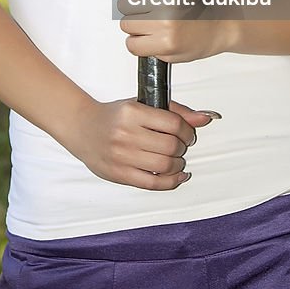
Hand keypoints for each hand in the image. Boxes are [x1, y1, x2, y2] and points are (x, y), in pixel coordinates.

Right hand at [68, 97, 220, 189]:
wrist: (83, 128)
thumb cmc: (116, 115)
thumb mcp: (143, 105)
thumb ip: (176, 111)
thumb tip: (206, 118)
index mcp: (133, 112)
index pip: (173, 124)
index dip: (188, 131)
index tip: (188, 133)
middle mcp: (126, 134)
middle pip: (170, 147)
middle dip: (182, 148)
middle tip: (181, 146)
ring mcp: (122, 156)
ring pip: (164, 166)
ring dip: (178, 165)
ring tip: (176, 159)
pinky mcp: (120, 175)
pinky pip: (153, 184)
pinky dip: (171, 182)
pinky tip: (177, 176)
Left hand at [92, 0, 230, 62]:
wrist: (216, 26)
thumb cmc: (188, 3)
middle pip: (123, 4)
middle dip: (133, 10)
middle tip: (153, 11)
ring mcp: (167, 22)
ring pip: (126, 26)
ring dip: (136, 28)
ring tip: (156, 25)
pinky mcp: (166, 44)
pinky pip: (132, 45)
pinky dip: (139, 44)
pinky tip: (154, 38)